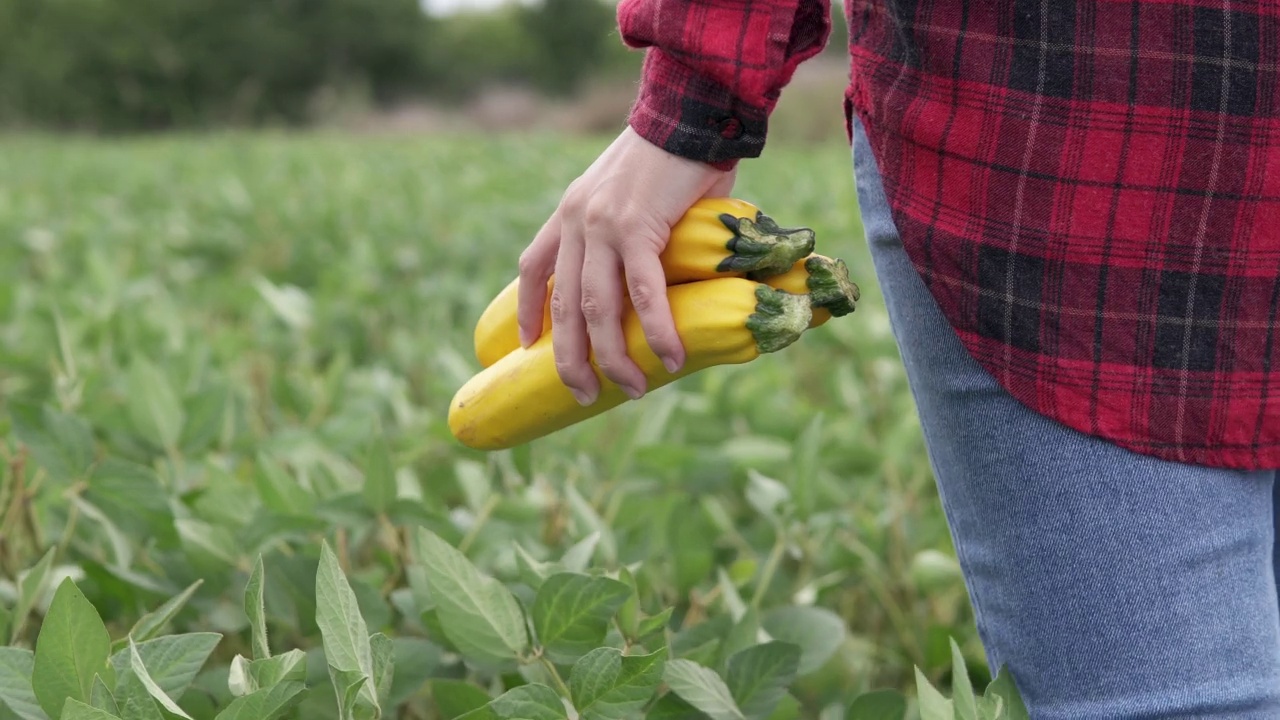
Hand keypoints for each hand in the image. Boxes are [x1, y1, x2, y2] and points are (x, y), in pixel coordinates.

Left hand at [516, 126, 735, 405]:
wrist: (689, 110)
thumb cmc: (673, 153)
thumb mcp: (631, 192)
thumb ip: (629, 230)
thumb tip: (657, 272)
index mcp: (570, 211)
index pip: (534, 267)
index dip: (530, 312)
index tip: (529, 348)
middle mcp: (576, 220)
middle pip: (563, 306)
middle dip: (571, 359)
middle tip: (586, 395)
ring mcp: (602, 225)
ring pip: (597, 309)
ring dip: (614, 357)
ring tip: (633, 388)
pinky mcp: (638, 228)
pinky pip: (642, 293)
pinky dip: (655, 331)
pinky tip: (669, 358)